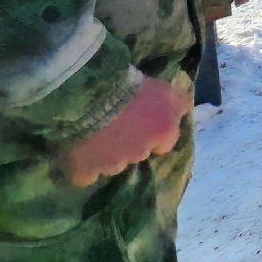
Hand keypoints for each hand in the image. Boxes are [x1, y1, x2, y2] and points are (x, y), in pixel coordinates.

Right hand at [62, 76, 190, 186]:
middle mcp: (141, 153)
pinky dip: (84, 168)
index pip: (165, 143)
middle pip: (138, 153)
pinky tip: (79, 152)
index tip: (142, 123)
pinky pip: (86, 175)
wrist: (93, 93)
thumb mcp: (165, 88)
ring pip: (112, 165)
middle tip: (116, 124)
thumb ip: (178, 104)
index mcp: (163, 133)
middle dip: (130, 144)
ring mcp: (113, 165)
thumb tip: (182, 112)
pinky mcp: (87, 170)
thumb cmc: (131, 85)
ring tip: (94, 133)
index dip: (154, 134)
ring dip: (106, 154)